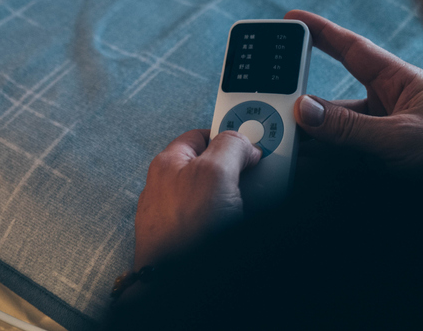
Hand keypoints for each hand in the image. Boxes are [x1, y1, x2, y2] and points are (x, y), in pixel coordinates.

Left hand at [133, 129, 260, 268]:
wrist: (174, 285)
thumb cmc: (186, 232)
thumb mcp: (215, 173)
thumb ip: (230, 146)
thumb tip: (243, 142)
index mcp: (167, 163)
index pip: (201, 136)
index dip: (228, 137)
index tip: (251, 145)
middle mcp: (166, 189)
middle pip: (211, 168)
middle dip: (236, 174)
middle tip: (255, 181)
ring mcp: (174, 217)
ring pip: (215, 198)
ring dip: (237, 200)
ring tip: (249, 208)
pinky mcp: (184, 239)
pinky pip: (213, 222)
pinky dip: (229, 222)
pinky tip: (236, 226)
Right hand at [288, 10, 422, 170]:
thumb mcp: (404, 138)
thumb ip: (351, 127)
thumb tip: (306, 110)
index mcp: (403, 83)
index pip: (354, 50)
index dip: (321, 32)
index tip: (291, 19)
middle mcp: (391, 108)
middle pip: (335, 99)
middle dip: (305, 102)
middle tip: (273, 101)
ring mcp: (385, 140)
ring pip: (335, 134)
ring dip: (310, 138)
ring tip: (282, 140)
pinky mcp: (382, 167)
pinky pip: (342, 159)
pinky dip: (320, 161)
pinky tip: (302, 163)